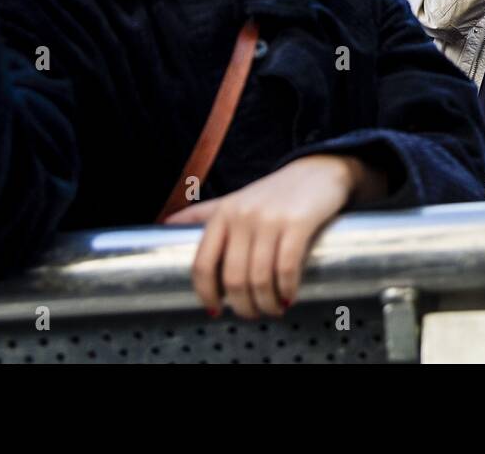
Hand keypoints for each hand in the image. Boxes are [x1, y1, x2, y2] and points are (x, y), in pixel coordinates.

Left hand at [166, 154, 383, 318]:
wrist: (319, 170)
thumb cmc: (275, 191)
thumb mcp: (235, 199)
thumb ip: (203, 213)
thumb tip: (165, 224)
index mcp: (223, 214)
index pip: (202, 264)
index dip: (205, 293)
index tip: (215, 310)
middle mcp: (242, 216)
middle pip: (233, 277)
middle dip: (243, 306)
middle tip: (253, 314)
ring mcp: (270, 219)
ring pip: (260, 277)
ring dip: (267, 303)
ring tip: (274, 308)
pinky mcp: (298, 223)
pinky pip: (287, 267)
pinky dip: (287, 289)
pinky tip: (290, 296)